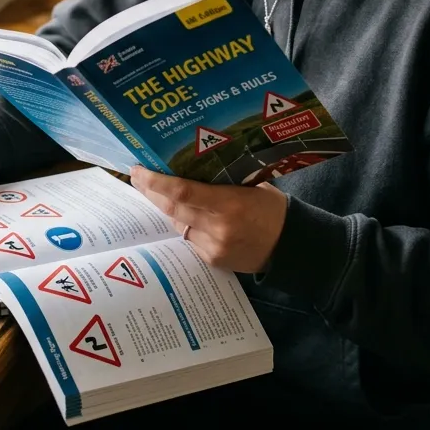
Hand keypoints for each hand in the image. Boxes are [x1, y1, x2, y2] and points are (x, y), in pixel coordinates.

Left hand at [130, 167, 287, 273]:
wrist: (292, 246)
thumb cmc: (272, 208)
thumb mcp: (250, 186)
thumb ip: (219, 183)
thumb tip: (186, 168)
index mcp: (229, 204)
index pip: (182, 191)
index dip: (157, 182)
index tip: (140, 170)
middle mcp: (218, 228)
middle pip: (172, 208)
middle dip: (151, 191)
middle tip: (138, 176)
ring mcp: (214, 247)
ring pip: (178, 223)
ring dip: (166, 207)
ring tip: (154, 190)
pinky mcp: (214, 261)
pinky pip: (190, 238)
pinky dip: (185, 224)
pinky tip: (184, 214)